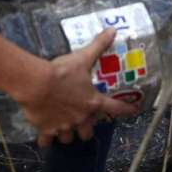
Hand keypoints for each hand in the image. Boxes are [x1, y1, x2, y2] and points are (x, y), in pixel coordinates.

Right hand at [12, 28, 139, 147]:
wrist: (37, 84)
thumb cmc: (62, 72)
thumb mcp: (83, 57)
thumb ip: (98, 45)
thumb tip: (112, 31)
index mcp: (92, 102)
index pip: (115, 108)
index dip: (127, 109)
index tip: (134, 111)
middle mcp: (80, 118)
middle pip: (87, 132)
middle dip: (86, 129)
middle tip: (83, 122)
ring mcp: (63, 126)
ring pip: (69, 139)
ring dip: (68, 134)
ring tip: (64, 127)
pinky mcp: (47, 129)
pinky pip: (47, 140)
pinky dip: (46, 139)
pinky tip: (45, 137)